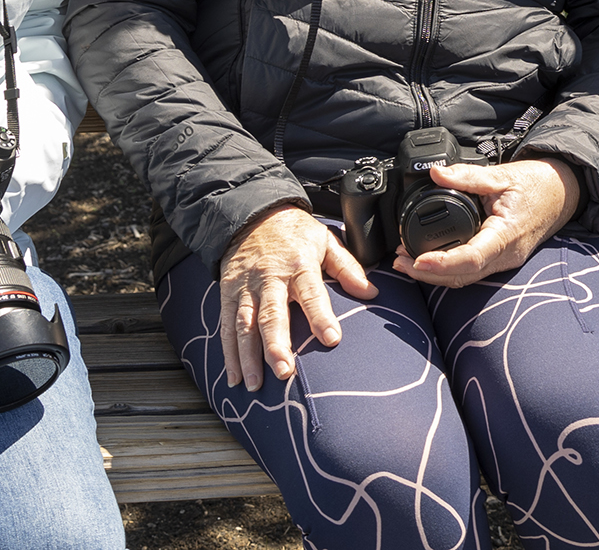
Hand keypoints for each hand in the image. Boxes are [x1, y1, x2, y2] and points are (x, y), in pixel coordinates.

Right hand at [218, 203, 376, 391]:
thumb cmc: (292, 231)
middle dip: (276, 344)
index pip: (311, 292)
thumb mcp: (324, 240)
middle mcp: (270, 278)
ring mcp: (246, 288)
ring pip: (245, 324)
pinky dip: (229, 354)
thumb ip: (347, 267)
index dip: (320, 315)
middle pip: (272, 313)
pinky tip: (235, 377)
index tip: (332, 339)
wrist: (251, 214)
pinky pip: (227, 326)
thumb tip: (371, 292)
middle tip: (284, 371)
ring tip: (254, 384)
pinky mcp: (228, 294)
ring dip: (248, 356)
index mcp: (298, 264)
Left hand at [396, 157, 581, 288]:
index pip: (470, 259)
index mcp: (506, 235)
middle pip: (463, 276)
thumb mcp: (502, 174)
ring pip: (466, 278)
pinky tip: (430, 261)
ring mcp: (505, 261)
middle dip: (428, 274)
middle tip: (399, 261)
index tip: (416, 260)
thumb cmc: (538, 184)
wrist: (563, 193)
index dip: (441, 263)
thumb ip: (468, 175)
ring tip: (406, 262)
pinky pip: (473, 272)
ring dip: (435, 275)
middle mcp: (506, 255)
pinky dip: (449, 269)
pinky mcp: (502, 259)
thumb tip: (436, 173)